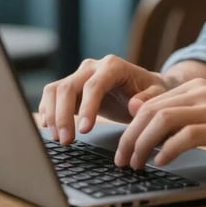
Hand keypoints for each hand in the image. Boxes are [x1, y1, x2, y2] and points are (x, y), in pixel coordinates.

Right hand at [38, 55, 170, 144]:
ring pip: (56, 90)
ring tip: (59, 139)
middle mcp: (92, 67)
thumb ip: (148, 99)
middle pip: (69, 86)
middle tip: (66, 141)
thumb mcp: (157, 95)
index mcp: (113, 66)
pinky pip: (52, 95)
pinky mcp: (72, 88)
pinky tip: (50, 129)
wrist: (144, 87)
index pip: (94, 85)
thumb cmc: (151, 91)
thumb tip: (134, 105)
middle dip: (64, 115)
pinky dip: (47, 110)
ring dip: (52, 114)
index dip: (88, 107)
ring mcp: (79, 76)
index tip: (85, 130)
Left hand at [115, 78, 205, 169]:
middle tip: (120, 160)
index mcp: (198, 87)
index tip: (121, 145)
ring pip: (162, 120)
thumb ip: (187, 115)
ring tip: (135, 164)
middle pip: (150, 110)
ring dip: (141, 144)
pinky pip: (185, 136)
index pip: (151, 101)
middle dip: (129, 137)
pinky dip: (167, 150)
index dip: (131, 125)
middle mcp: (202, 92)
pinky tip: (161, 163)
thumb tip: (151, 128)